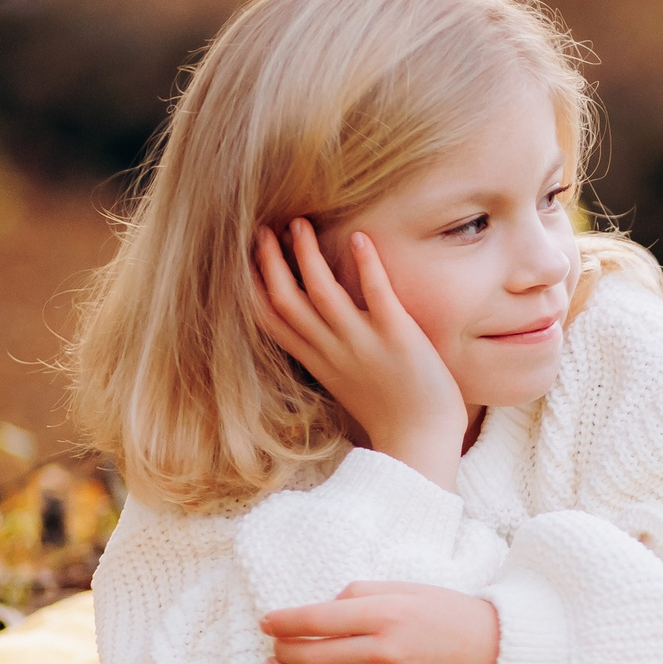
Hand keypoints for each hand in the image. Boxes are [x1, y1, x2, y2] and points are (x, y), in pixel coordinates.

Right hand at [256, 219, 468, 489]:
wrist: (422, 440)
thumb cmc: (390, 411)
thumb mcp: (344, 380)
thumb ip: (327, 352)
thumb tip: (317, 325)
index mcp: (317, 361)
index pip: (270, 321)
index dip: (251, 288)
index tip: (240, 258)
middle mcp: (332, 351)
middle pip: (285, 302)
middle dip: (268, 263)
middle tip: (263, 228)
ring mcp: (362, 343)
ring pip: (322, 293)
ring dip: (307, 256)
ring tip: (299, 223)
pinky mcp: (397, 337)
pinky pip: (377, 296)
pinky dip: (367, 266)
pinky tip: (360, 238)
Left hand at [262, 580, 499, 663]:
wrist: (497, 651)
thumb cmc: (452, 614)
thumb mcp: (408, 588)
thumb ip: (361, 594)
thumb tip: (322, 609)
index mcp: (386, 614)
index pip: (317, 620)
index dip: (284, 621)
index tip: (267, 622)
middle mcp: (384, 650)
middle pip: (313, 656)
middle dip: (283, 652)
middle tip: (271, 646)